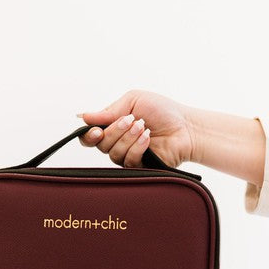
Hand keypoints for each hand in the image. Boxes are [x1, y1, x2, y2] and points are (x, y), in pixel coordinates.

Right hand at [77, 88, 265, 185]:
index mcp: (113, 126)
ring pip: (113, 153)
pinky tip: (148, 138)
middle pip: (99, 144)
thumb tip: (83, 116)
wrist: (186, 127)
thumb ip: (109, 110)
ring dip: (127, 138)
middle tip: (130, 120)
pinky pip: (128, 161)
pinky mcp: (139, 168)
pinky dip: (137, 147)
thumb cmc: (162, 111)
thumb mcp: (133, 101)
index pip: (89, 136)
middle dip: (114, 131)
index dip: (88, 135)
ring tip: (143, 127)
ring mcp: (127, 156)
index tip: (96, 130)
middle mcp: (117, 143)